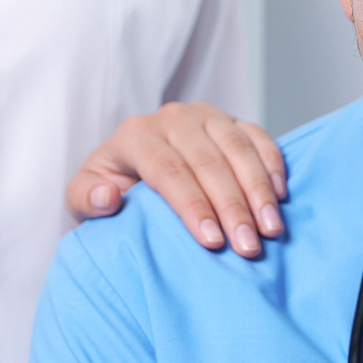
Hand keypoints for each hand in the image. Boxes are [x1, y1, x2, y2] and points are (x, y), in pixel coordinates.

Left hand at [67, 102, 286, 256]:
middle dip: (232, 207)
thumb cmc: (112, 191)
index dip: (193, 207)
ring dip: (258, 190)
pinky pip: (258, 136)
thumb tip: (109, 197)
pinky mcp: (231, 120)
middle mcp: (172, 119)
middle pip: (208, 163)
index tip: (212, 242)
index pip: (169, 171)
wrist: (132, 168)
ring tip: (272, 228)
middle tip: (249, 247)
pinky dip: (272, 164)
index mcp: (136, 135)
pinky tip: (281, 196)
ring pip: (238, 148)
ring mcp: (205, 116)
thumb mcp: (81, 199)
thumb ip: (86, 200)